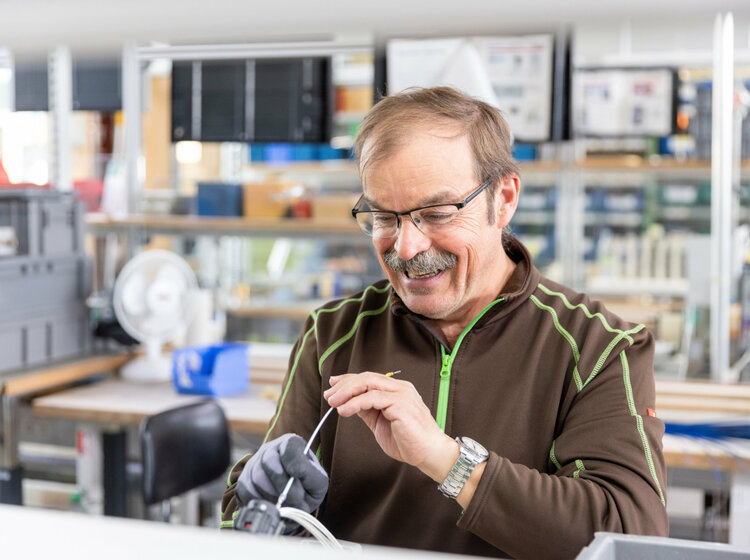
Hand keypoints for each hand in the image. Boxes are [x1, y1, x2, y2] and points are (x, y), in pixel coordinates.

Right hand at [236, 433, 327, 512]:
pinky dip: (261, 501)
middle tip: (295, 499)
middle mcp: (271, 448)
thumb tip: (294, 478)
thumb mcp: (318, 481)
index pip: (290, 446)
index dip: (294, 463)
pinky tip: (273, 503)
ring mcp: (254, 463)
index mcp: (292, 443)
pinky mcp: (243, 480)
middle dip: (284, 486)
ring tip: (286, 502)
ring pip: (257, 478)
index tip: (298, 477)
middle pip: (270, 461)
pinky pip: (247, 491)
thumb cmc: (307, 488)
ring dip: (274, 496)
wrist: (293, 497)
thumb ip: (310, 478)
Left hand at [324, 372, 456, 481]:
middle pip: (367, 377)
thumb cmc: (408, 441)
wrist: (429, 454)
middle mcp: (400, 388)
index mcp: (397, 390)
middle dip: (344, 385)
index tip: (333, 384)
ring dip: (347, 392)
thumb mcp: (380, 422)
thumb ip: (367, 410)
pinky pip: (373, 398)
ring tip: (333, 403)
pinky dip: (355, 403)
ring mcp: (402, 394)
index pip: (369, 378)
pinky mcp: (401, 404)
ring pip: (368, 384)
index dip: (349, 379)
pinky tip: (344, 411)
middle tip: (329, 395)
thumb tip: (348, 403)